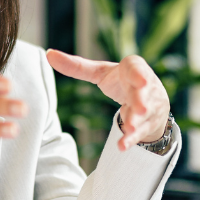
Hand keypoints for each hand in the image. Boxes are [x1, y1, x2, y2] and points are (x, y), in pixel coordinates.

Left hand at [45, 49, 170, 150]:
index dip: (138, 74)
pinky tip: (122, 146)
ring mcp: (148, 107)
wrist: (150, 101)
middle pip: (142, 94)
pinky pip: (139, 133)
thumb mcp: (101, 72)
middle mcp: (145, 87)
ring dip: (136, 122)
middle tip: (139, 108)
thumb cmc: (122, 82)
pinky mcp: (147, 124)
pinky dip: (131, 139)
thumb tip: (48, 53)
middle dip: (141, 100)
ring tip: (129, 127)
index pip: (136, 69)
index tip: (140, 80)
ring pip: (142, 115)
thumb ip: (77, 65)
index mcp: (133, 68)